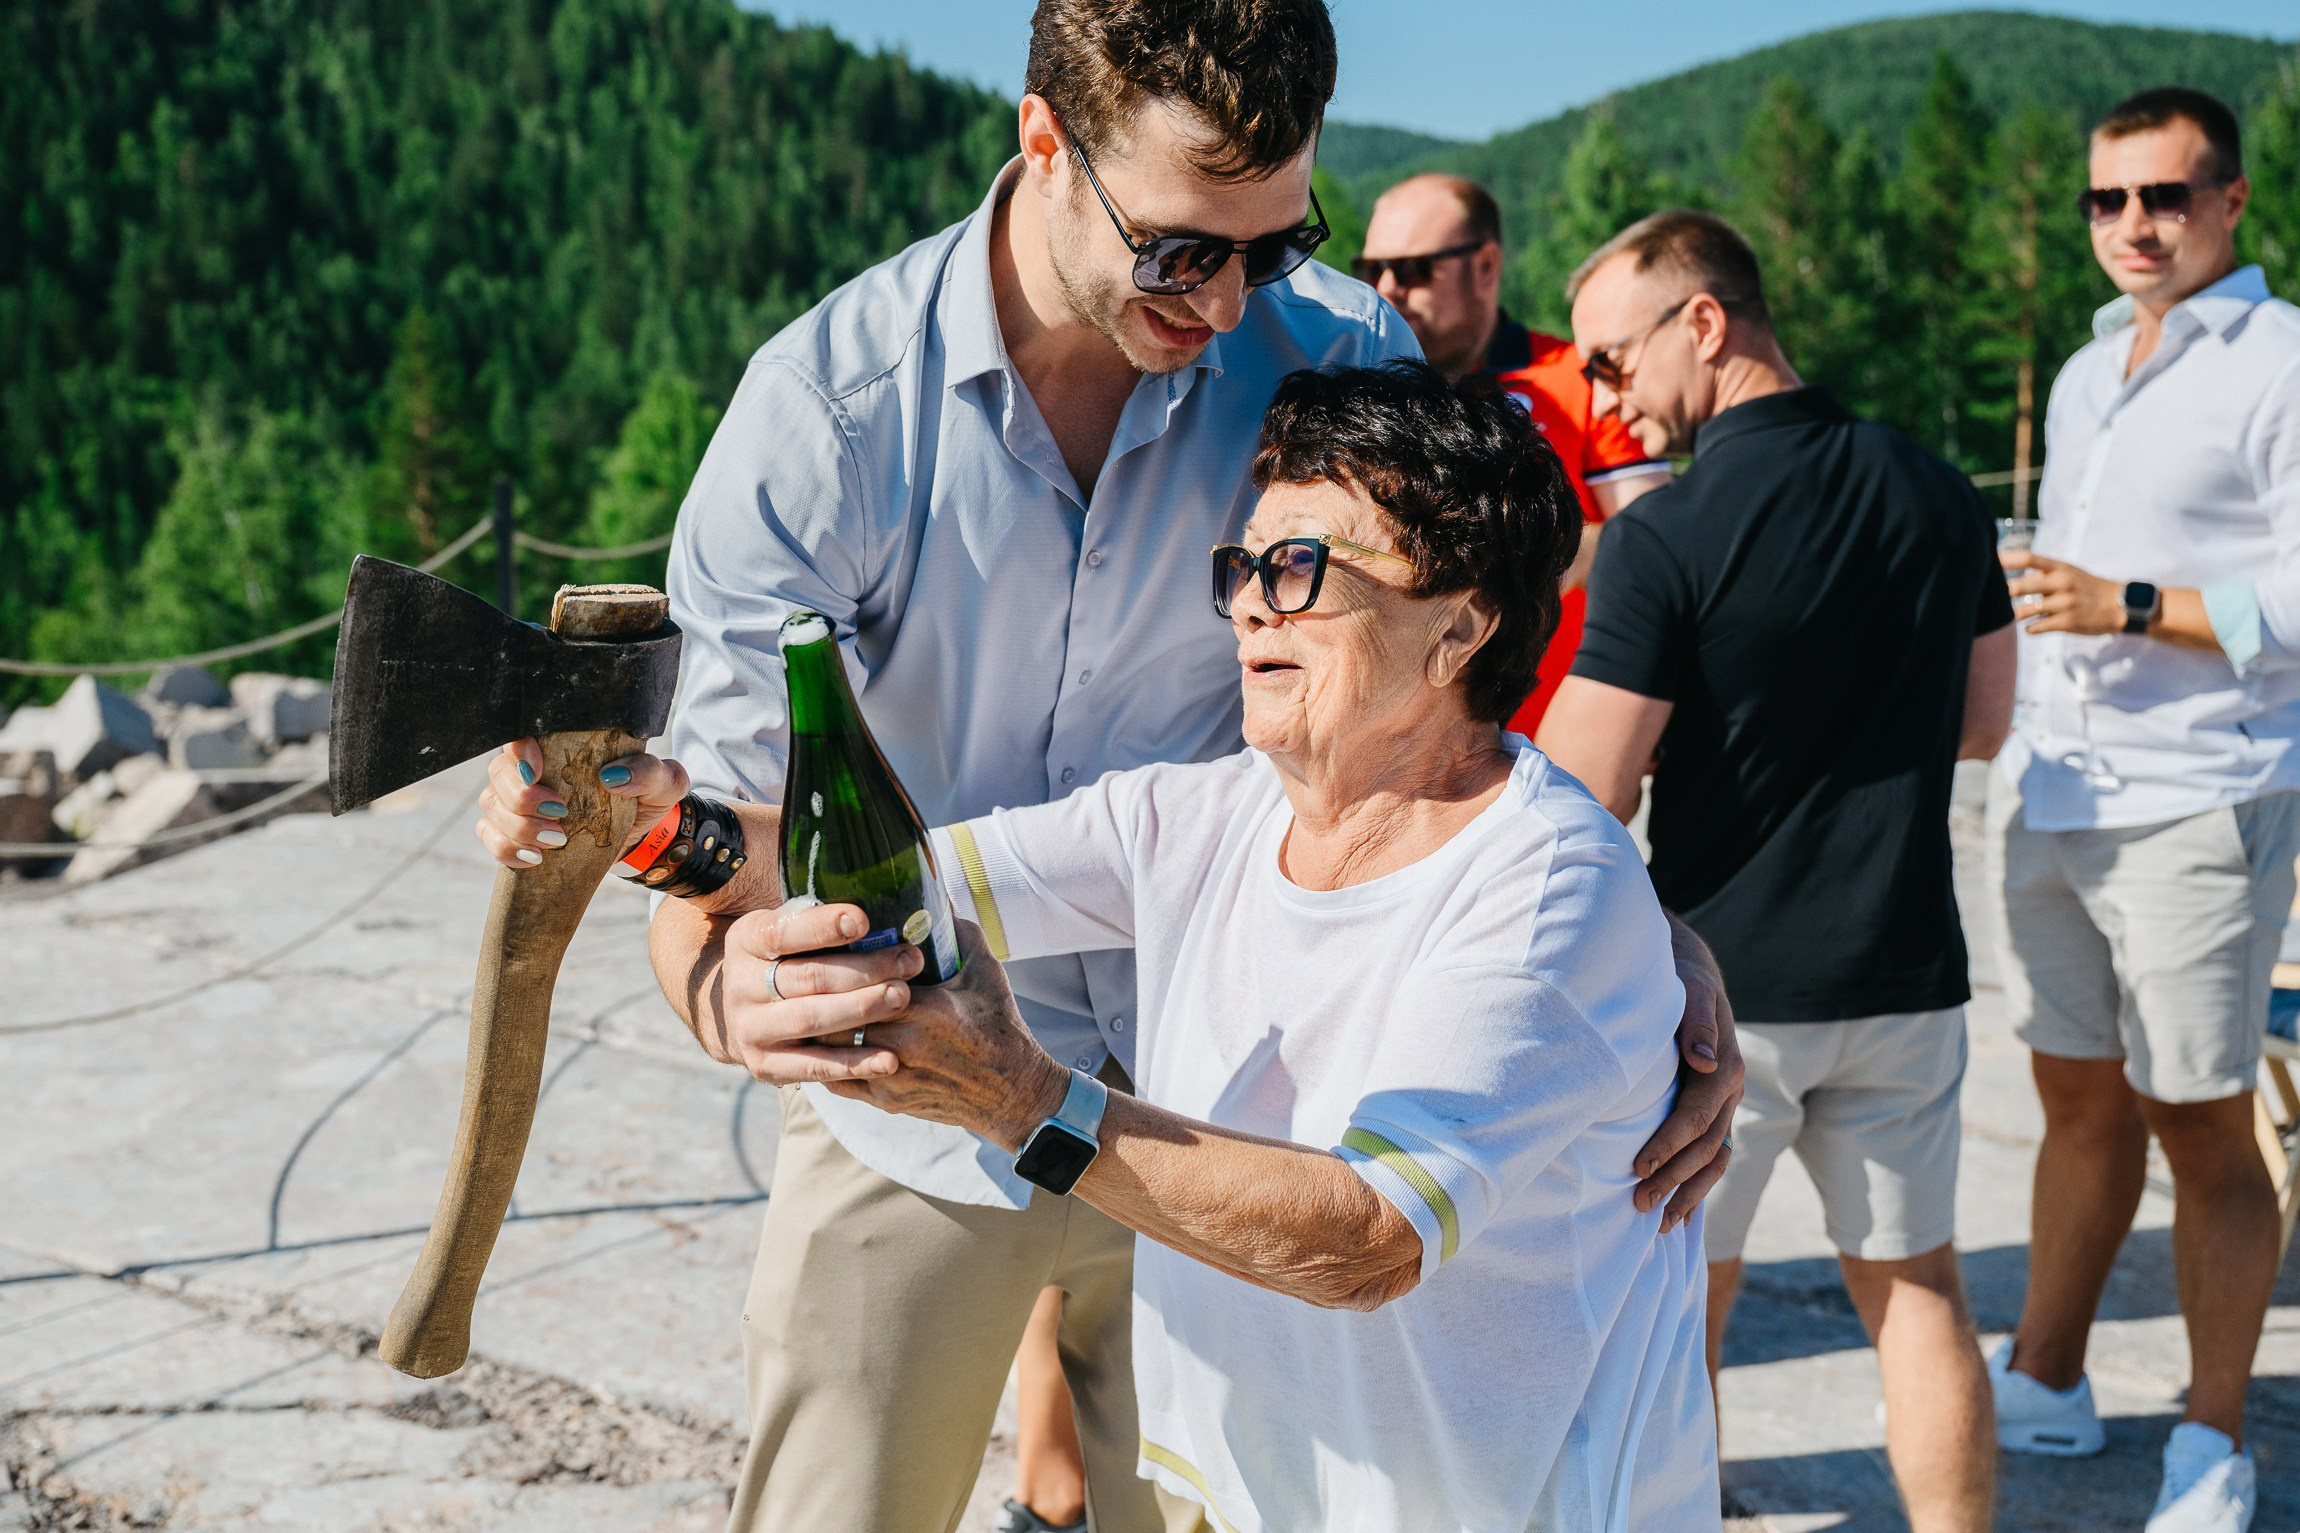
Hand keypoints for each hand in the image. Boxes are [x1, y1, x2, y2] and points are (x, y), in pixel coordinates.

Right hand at [475, 739, 688, 868]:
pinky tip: (535, 860)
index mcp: (563, 744)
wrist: (642, 836)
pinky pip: (490, 837)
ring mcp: (518, 800)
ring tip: (557, 841)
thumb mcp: (663, 781)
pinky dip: (506, 850)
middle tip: (560, 814)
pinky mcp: (515, 831)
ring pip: (491, 805)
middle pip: (501, 773)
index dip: (520, 752)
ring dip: (518, 826)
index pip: (523, 736)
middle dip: (521, 797)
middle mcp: (534, 768)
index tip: (537, 773)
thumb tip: (614, 776)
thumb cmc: (649, 796)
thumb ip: (648, 771)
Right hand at [706, 901, 917, 1083]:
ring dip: (862, 1010)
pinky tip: (890, 1059)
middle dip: (864, 969)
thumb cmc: (789, 957)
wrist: (741, 1011)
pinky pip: (814, 1067)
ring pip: (811, 1019)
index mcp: (747, 939)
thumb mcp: (789, 926)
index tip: (863, 920)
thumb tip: (886, 885)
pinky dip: (854, 1064)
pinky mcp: (765, 1066)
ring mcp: (750, 1028)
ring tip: (902, 997)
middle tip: (909, 961)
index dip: (822, 926)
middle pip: (807, 977)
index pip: (782, 932)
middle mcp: (741, 985)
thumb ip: (822, 915)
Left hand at [824, 922, 1066, 1148]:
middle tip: (806, 976)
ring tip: (809, 1005)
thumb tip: (932, 895)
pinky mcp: (886, 1101)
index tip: (826, 950)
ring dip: (818, 1028)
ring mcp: (891, 1078)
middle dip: (819, 996)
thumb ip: (956, 931)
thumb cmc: (999, 1026)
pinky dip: (825, 1060)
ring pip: (829, 1050)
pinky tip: (823, 1040)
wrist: (1013, 1091)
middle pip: (836, 1015)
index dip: (838, 965)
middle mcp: (904, 1045)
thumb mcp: (985, 970)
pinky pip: (837, 1080)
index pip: (860, 981)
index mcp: (925, 1009)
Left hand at [1634, 915, 1744, 1230]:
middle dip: (1674, 1177)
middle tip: (1638, 1202)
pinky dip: (1697, 1185)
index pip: (1697, 1115)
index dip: (1668, 1143)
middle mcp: (1731, 1088)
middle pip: (1706, 1145)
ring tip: (1659, 1223)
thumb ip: (1695, 1022)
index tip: (1637, 1166)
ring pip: (1715, 1159)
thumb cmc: (1678, 982)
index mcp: (1725, 1065)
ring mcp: (1726, 1104)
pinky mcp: (1714, 1112)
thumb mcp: (1688, 992)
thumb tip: (1700, 1059)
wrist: (1690, 974)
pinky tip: (1677, 1213)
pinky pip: (1713, 1156)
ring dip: (1689, 1192)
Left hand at [2002, 550, 2128, 636]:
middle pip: (2019, 586)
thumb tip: (2012, 573)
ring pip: (2023, 611)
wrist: (2121, 606)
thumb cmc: (2088, 588)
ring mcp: (2064, 604)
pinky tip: (2032, 627)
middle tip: (1991, 598)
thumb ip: (2043, 574)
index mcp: (2060, 568)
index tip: (1986, 561)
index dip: (2004, 559)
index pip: (2027, 558)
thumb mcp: (2069, 573)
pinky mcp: (2067, 623)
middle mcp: (2061, 583)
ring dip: (2013, 615)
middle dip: (2002, 594)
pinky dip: (2029, 628)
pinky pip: (2035, 628)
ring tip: (2013, 615)